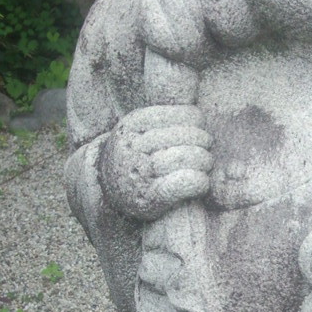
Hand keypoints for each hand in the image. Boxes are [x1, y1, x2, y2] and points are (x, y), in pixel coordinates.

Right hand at [99, 105, 212, 220]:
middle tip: (205, 150)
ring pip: (186, 157)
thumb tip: (199, 115)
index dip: (196, 121)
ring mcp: (140, 171)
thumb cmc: (134, 154)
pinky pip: (184, 183)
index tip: (195, 129)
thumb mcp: (138, 128)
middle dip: (204, 142)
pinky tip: (201, 182)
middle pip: (187, 135)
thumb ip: (163, 118)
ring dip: (204, 161)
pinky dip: (199, 181)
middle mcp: (133, 146)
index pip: (183, 114)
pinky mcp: (150, 197)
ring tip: (205, 165)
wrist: (106, 189)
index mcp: (133, 123)